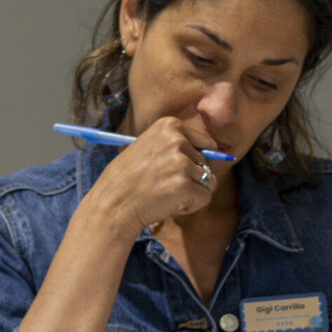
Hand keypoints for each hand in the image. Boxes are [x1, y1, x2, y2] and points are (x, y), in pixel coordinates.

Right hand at [85, 117, 220, 233]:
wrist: (112, 204)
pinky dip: (190, 206)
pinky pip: (204, 198)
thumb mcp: (149, 147)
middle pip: (206, 163)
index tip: (171, 170)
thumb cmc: (127, 179)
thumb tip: (219, 154)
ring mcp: (182, 163)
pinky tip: (168, 204)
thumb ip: (177, 145)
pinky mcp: (185, 186)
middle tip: (162, 185)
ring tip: (164, 194)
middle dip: (190, 179)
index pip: (205, 142)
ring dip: (191, 193)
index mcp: (170, 125)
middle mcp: (178, 140)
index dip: (192, 161)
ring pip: (208, 182)